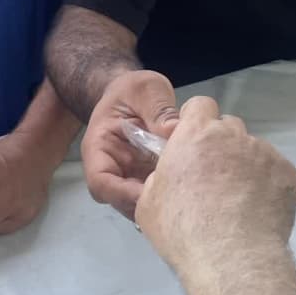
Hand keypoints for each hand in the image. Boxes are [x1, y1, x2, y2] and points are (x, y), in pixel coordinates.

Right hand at [81, 70, 178, 219]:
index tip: (151, 193)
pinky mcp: (151, 179)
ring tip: (189, 193)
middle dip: (148, 205)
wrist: (135, 94)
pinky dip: (176, 194)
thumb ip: (158, 109)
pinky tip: (196, 186)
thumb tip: (176, 132)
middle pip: (122, 201)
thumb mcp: (145, 89)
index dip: (122, 194)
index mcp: (100, 149)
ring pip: (143, 204)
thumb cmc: (132, 89)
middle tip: (179, 198)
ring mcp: (133, 177)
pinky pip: (160, 195)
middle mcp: (114, 169)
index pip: (101, 183)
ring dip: (164, 204)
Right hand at [135, 97, 295, 277]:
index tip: (193, 143)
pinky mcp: (288, 174)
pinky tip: (258, 210)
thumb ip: (160, 176)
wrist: (232, 258)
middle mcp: (233, 135)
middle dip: (221, 144)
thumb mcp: (149, 203)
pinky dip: (267, 184)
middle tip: (214, 177)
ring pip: (253, 150)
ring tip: (239, 201)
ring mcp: (264, 152)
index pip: (200, 106)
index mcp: (196, 134)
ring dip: (245, 166)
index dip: (196, 121)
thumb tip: (170, 175)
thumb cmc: (182, 230)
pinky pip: (274, 171)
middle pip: (228, 127)